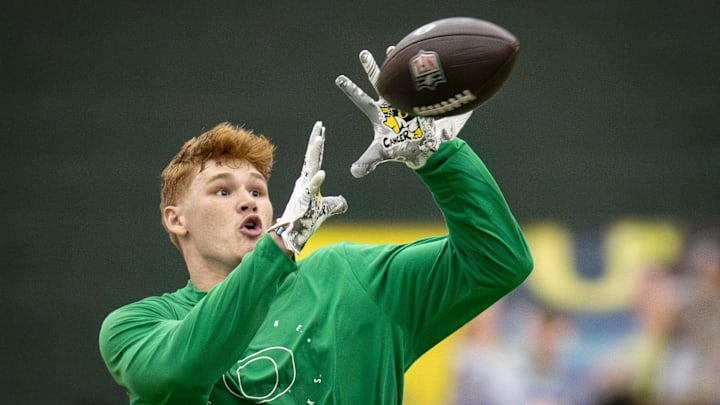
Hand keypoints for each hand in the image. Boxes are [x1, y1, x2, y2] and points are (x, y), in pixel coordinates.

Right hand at [269, 121, 347, 253]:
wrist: (291, 235)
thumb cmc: (305, 221)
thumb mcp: (324, 210)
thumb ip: (334, 204)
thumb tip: (343, 202)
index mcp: (308, 182)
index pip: (315, 159)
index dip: (318, 145)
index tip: (321, 130)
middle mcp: (304, 183)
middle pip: (311, 158)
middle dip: (315, 141)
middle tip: (319, 125)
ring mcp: (303, 191)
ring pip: (310, 168)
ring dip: (314, 153)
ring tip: (319, 139)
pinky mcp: (304, 202)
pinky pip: (312, 190)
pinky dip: (316, 181)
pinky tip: (322, 173)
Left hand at [335, 48, 472, 177]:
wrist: (422, 147)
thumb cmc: (400, 148)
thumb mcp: (381, 154)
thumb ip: (367, 162)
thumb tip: (354, 173)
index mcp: (377, 114)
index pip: (360, 99)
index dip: (350, 89)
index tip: (339, 78)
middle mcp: (388, 104)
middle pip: (377, 82)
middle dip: (370, 68)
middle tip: (362, 53)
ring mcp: (403, 100)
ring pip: (396, 78)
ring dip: (393, 64)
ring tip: (390, 48)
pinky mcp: (417, 101)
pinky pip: (415, 83)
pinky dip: (415, 72)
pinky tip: (417, 58)